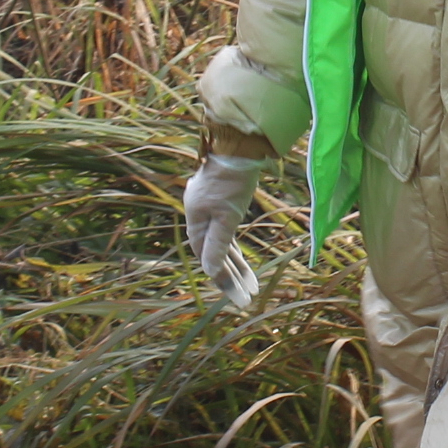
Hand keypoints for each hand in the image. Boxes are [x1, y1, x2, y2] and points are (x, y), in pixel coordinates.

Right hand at [181, 152, 265, 308]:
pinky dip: (234, 249)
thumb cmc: (232, 182)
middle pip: (214, 254)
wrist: (239, 148)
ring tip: (252, 286)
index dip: (222, 279)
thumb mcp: (226, 216)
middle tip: (247, 299)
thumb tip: (209, 271)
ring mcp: (209, 211)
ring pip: (222, 246)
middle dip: (231, 277)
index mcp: (195, 220)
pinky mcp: (221, 205)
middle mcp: (199, 217)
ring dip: (236, 266)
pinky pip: (226, 234)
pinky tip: (241, 262)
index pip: (206, 258)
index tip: (237, 297)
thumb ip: (217, 245)